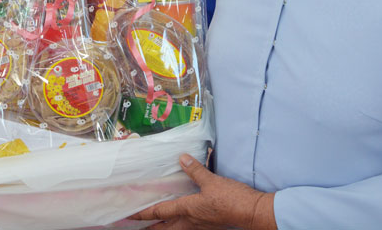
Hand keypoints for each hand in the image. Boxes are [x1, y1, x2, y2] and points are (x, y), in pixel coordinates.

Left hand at [130, 154, 275, 229]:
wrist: (251, 213)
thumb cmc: (231, 199)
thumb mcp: (212, 181)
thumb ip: (195, 170)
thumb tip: (182, 158)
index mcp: (187, 209)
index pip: (159, 212)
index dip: (143, 213)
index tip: (129, 214)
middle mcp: (190, 222)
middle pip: (164, 228)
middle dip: (150, 227)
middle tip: (138, 224)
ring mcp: (200, 226)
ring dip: (164, 228)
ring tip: (157, 224)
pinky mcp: (209, 226)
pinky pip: (188, 228)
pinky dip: (179, 225)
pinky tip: (181, 220)